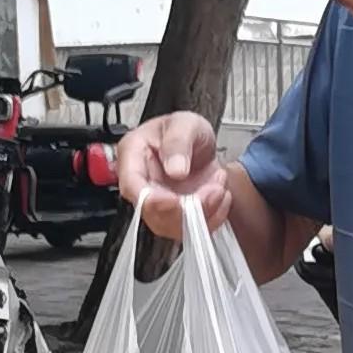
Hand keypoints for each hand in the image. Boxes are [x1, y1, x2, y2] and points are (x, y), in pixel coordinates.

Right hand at [114, 111, 227, 240]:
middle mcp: (143, 185)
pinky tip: (220, 194)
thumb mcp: (185, 124)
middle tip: (213, 190)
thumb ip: (178, 142)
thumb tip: (175, 170)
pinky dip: (213, 216)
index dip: (151, 201)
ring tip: (219, 186)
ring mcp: (160, 203)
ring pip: (174, 227)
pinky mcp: (178, 214)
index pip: (132, 187)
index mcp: (133, 157)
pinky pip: (193, 228)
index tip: (175, 201)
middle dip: (187, 209)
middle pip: (153, 214)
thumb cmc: (185, 130)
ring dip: (204, 212)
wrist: (201, 142)